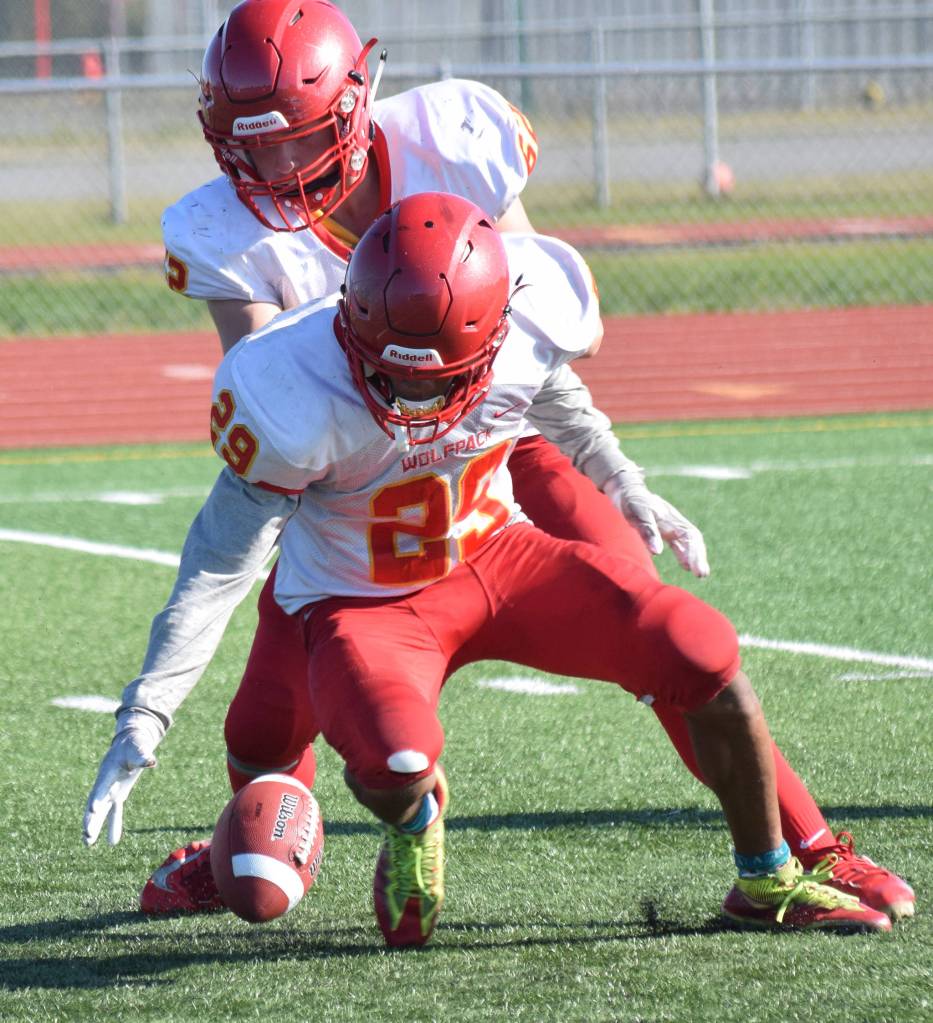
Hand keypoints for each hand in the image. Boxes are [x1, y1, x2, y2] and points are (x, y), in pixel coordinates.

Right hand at [83, 708, 163, 845]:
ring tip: (87, 843)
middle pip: (96, 802)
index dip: (97, 797)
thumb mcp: (139, 748)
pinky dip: (112, 825)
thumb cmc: (134, 744)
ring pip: (101, 811)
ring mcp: (109, 790)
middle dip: (90, 818)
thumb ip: (143, 756)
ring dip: (95, 826)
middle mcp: (106, 783)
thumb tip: (152, 762)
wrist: (130, 742)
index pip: (101, 786)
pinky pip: (113, 812)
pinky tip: (111, 842)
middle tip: (86, 833)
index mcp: (108, 770)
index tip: (92, 809)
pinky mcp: (116, 794)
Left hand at [604, 467, 709, 577]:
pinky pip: (679, 543)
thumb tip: (657, 552)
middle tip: (702, 575)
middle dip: (698, 557)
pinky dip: (684, 554)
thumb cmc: (631, 501)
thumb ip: (648, 532)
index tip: (697, 570)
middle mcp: (674, 522)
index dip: (695, 553)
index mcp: (672, 518)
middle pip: (693, 540)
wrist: (625, 490)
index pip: (690, 537)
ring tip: (700, 574)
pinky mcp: (664, 529)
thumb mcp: (638, 515)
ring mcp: (670, 526)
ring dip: (694, 557)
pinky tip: (685, 566)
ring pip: (688, 543)